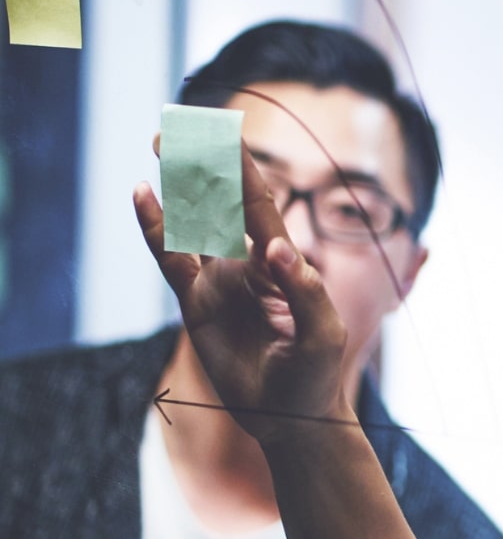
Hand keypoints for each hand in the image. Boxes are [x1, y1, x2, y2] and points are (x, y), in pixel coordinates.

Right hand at [133, 142, 349, 440]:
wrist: (293, 414)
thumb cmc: (316, 372)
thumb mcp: (321, 333)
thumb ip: (302, 290)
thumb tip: (275, 246)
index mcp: (283, 262)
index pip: (259, 204)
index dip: (240, 167)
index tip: (222, 131)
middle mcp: (249, 263)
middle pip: (222, 202)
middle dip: (206, 163)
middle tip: (181, 123)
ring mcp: (220, 281)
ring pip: (194, 223)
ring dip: (180, 185)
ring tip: (163, 144)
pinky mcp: (196, 305)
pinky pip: (171, 260)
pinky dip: (156, 228)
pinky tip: (143, 195)